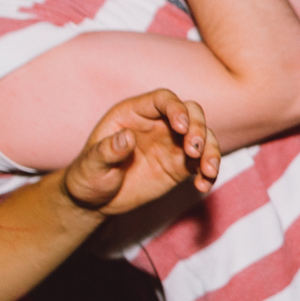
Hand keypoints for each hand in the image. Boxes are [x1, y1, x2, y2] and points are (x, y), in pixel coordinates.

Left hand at [61, 89, 220, 215]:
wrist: (95, 200)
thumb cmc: (88, 176)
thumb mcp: (91, 165)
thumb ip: (106, 151)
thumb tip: (126, 137)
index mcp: (134, 114)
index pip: (163, 100)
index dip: (176, 108)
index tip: (181, 127)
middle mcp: (158, 124)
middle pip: (191, 113)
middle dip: (198, 129)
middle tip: (194, 151)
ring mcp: (172, 144)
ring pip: (204, 137)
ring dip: (211, 150)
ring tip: (209, 170)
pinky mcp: (181, 165)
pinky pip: (203, 163)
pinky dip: (208, 172)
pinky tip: (202, 185)